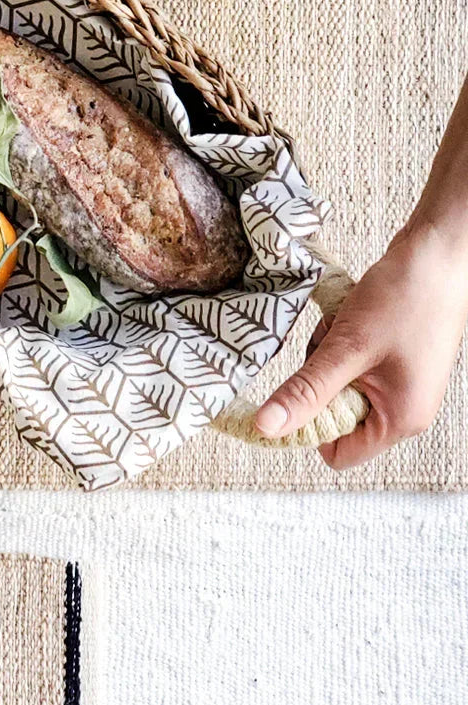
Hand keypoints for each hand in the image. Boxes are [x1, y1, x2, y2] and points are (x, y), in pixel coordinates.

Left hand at [255, 224, 467, 466]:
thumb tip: (266, 427)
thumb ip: (305, 391)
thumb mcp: (346, 348)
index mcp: (400, 419)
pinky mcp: (392, 359)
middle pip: (335, 417)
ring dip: (327, 355)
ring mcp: (399, 382)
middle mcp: (404, 408)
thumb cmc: (404, 298)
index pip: (338, 453)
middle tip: (330, 346)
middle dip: (320, 380)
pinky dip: (340, 342)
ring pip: (337, 384)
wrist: (438, 251)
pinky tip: (351, 316)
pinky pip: (349, 363)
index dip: (309, 429)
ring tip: (345, 325)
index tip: (295, 392)